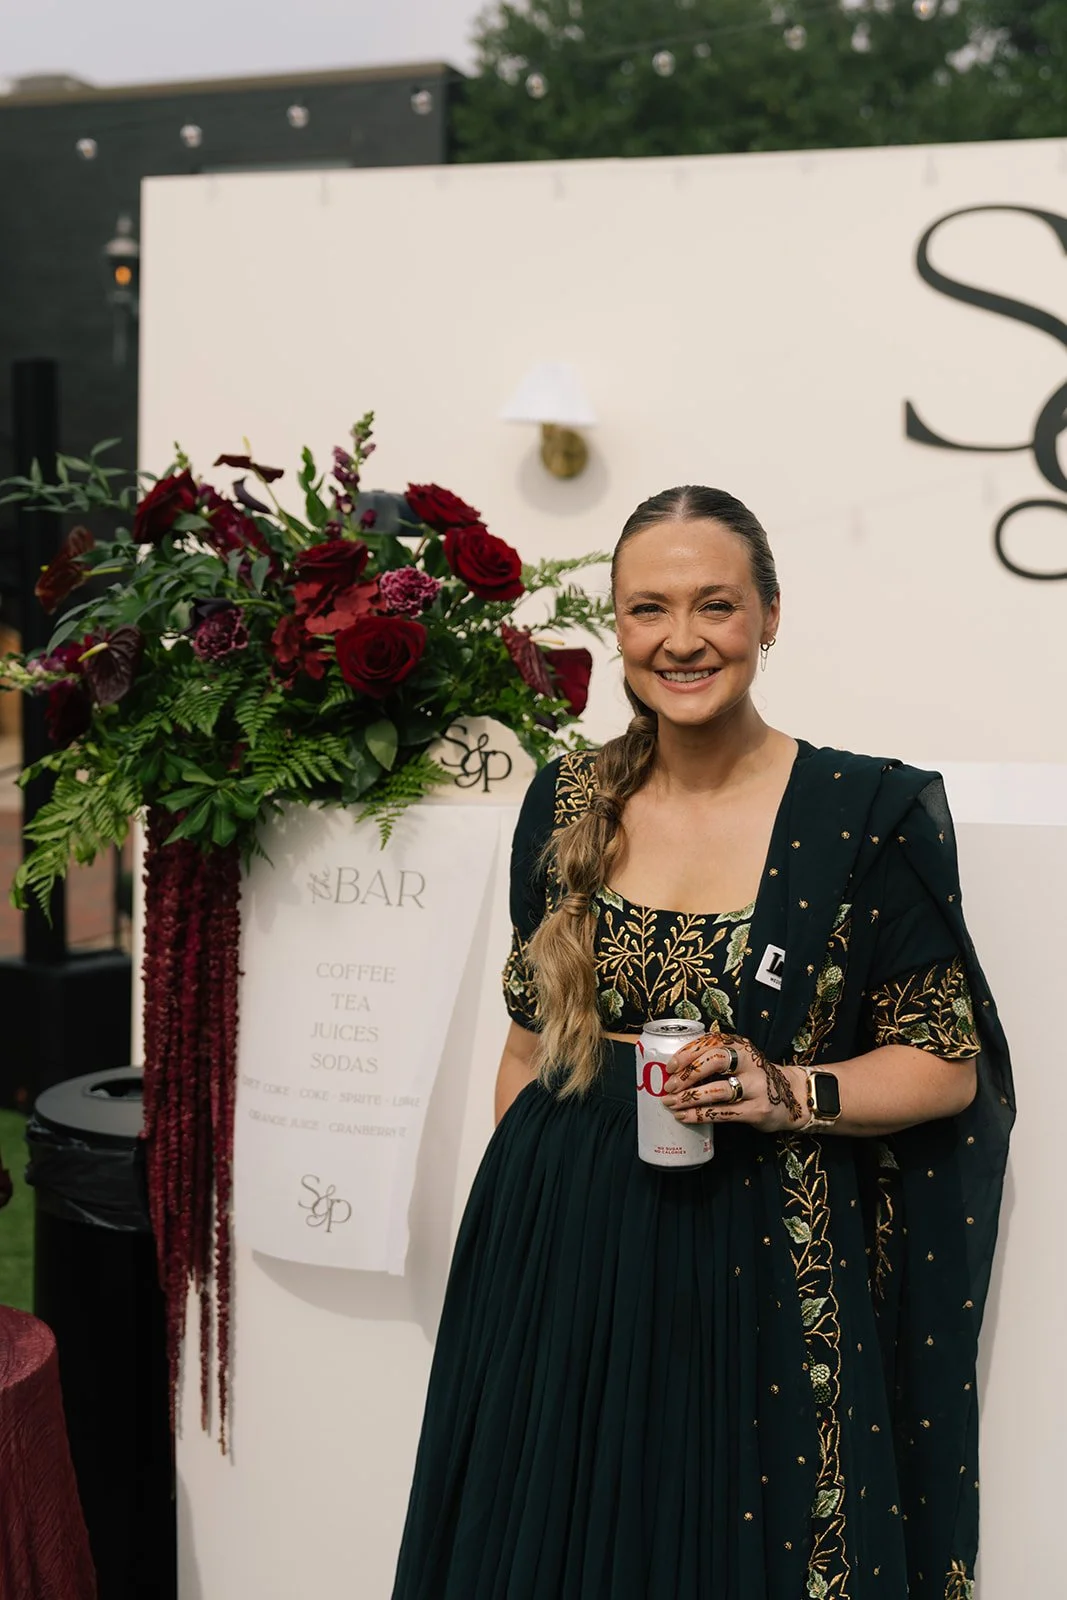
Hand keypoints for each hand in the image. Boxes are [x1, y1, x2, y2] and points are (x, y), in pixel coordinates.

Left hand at [662, 1031, 807, 1134]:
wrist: (793, 1097)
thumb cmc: (755, 1077)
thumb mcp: (740, 1060)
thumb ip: (715, 1060)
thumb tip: (673, 1072)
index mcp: (742, 1046)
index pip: (711, 1042)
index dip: (687, 1053)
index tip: (669, 1066)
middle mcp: (750, 1062)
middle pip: (716, 1060)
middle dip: (688, 1074)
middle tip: (669, 1086)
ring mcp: (756, 1087)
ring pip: (718, 1090)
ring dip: (690, 1098)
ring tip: (671, 1104)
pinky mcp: (757, 1110)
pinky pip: (723, 1113)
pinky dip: (700, 1115)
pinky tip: (685, 1117)